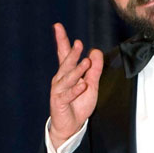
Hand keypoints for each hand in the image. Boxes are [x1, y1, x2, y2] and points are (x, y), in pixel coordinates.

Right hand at [49, 23, 103, 148]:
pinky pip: (68, 94)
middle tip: (78, 44)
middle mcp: (60, 79)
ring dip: (77, 70)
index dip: (62, 40)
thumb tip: (95, 51)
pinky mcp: (59, 101)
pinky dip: (75, 89)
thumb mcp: (91, 85)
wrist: (71, 125)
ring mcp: (59, 90)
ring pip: (67, 78)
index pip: (63, 54)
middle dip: (72, 53)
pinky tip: (82, 85)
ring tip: (86, 63)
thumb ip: (94, 70)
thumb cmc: (78, 104)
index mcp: (67, 73)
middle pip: (66, 63)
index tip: (58, 27)